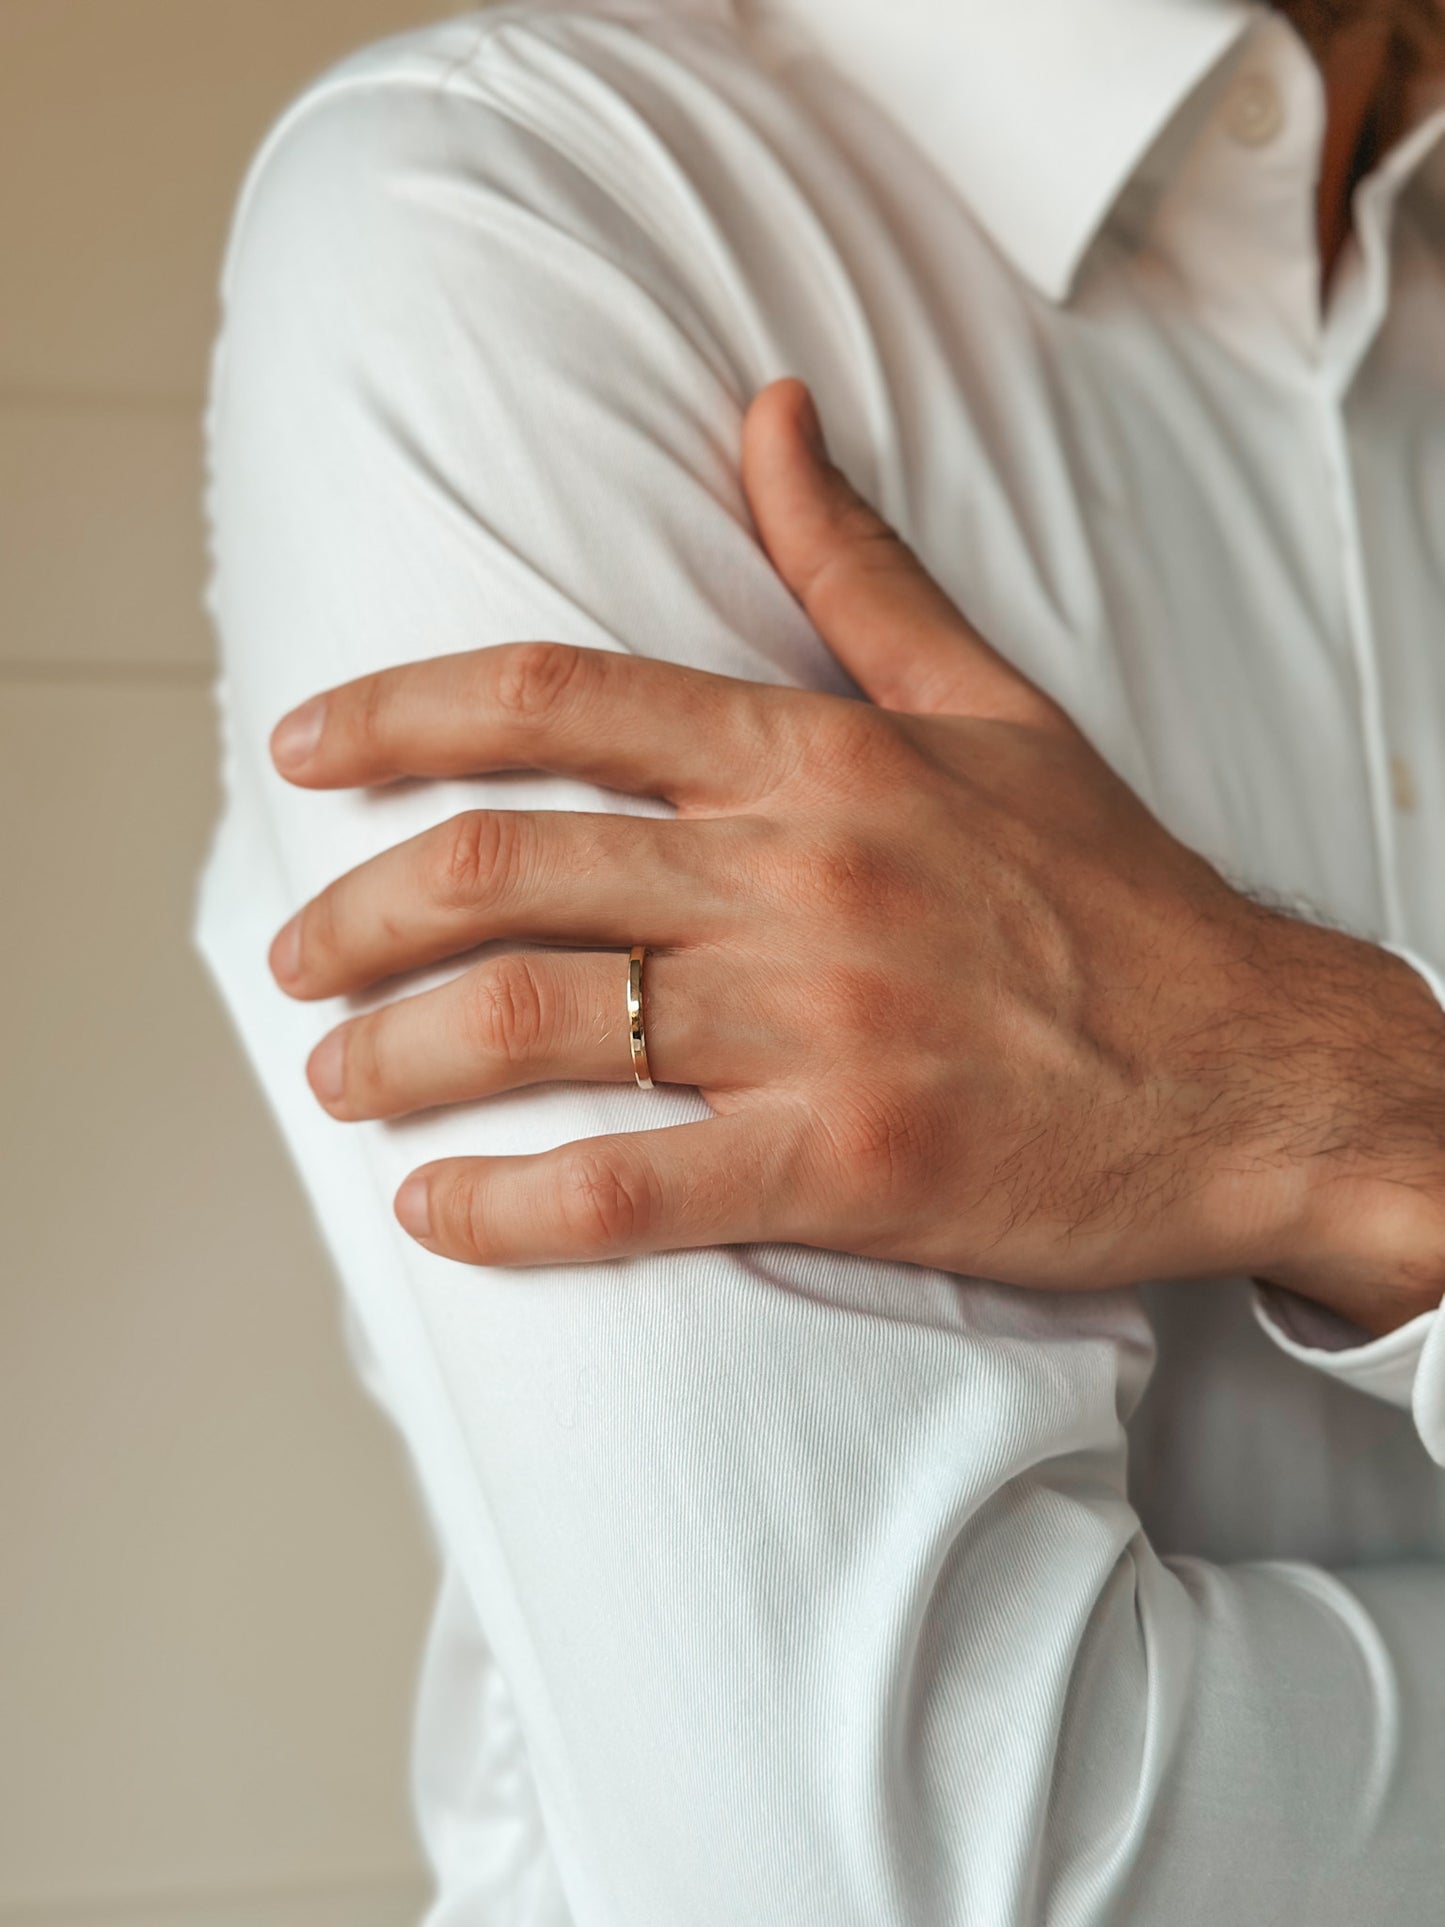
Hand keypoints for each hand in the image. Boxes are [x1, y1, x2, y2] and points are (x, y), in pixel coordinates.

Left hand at [268, 380, 1444, 1331]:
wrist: (1256, 1070)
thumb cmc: (1112, 895)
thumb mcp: (989, 703)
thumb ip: (853, 566)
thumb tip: (765, 414)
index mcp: (816, 755)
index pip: (551, 699)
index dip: (394, 715)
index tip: (298, 751)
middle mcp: (798, 872)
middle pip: (501, 868)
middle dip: (357, 917)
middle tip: (297, 959)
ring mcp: (820, 1022)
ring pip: (538, 1023)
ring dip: (398, 1059)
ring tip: (341, 1079)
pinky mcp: (850, 1164)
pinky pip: (629, 1189)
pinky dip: (507, 1209)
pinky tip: (436, 1214)